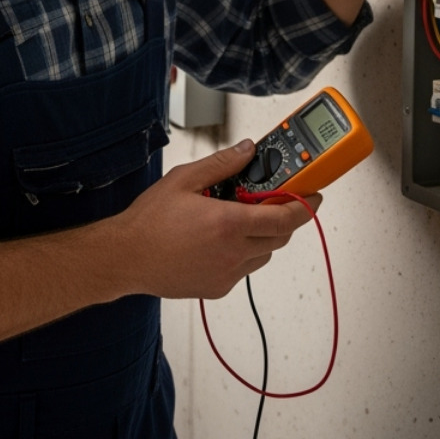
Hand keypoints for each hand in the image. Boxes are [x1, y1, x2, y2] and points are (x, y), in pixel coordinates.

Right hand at [112, 139, 322, 299]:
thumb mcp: (184, 179)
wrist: (125, 258)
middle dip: (283, 218)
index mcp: (228, 223)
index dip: (304, 206)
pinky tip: (221, 240)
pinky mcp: (218, 288)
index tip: (313, 196)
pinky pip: (244, 270)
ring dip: (264, 237)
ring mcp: (227, 274)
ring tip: (240, 219)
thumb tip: (247, 150)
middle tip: (272, 201)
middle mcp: (233, 253)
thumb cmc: (150, 221)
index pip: (284, 218)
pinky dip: (244, 254)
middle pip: (279, 237)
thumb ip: (222, 164)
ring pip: (264, 255)